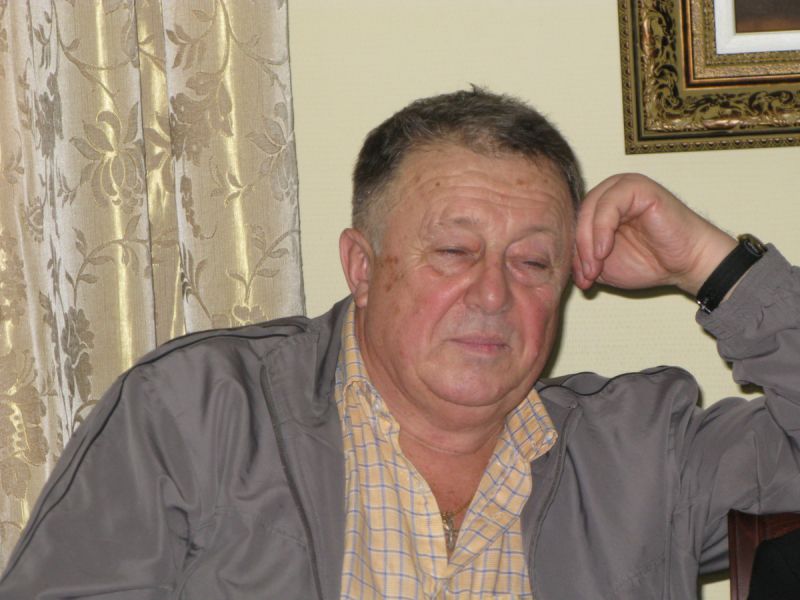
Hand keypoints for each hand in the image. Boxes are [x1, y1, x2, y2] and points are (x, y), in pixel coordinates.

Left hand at [572, 173, 735, 294]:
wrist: (686, 264)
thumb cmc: (648, 262)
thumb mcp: (603, 265)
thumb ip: (580, 258)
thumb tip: (558, 262)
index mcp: (598, 206)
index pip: (571, 224)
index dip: (571, 253)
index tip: (580, 280)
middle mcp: (609, 191)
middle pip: (577, 216)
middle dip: (578, 250)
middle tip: (586, 275)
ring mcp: (624, 186)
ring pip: (589, 210)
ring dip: (588, 243)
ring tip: (595, 267)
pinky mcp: (639, 187)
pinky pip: (609, 205)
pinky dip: (602, 230)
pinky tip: (605, 251)